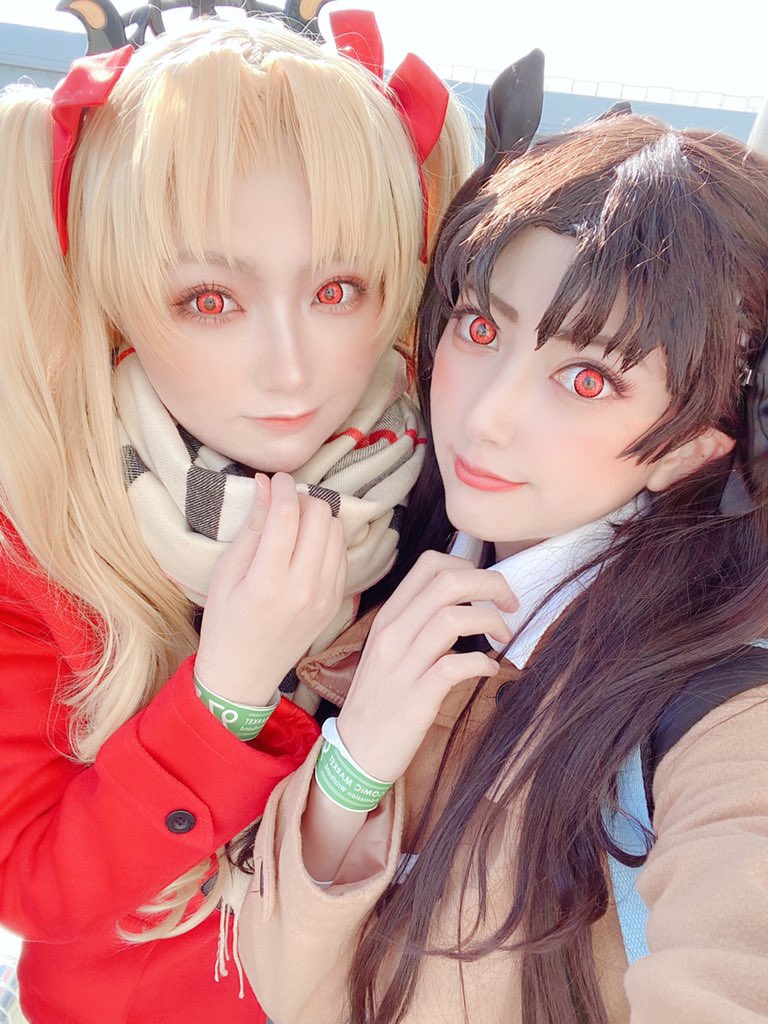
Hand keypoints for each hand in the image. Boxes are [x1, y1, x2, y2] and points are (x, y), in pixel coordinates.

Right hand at [195, 472, 346, 705]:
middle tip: (283, 503)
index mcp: (269, 581)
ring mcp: (325, 596)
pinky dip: (327, 540)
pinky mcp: (336, 602)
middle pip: (320, 516)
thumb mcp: (226, 574)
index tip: (275, 479)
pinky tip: (306, 545)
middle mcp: (304, 588)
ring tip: (295, 523)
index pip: (288, 514)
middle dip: (302, 499)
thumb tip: (265, 485)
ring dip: (318, 517)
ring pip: (337, 531)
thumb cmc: (225, 623)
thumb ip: (251, 528)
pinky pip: (343, 554)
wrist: (245, 674)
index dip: (283, 487)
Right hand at [336, 550, 517, 783]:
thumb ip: (419, 622)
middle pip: (448, 582)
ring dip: (490, 620)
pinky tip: (491, 671)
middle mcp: (393, 633)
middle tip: (510, 603)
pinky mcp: (415, 698)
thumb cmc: (382, 698)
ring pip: (453, 617)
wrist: (355, 751)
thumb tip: (463, 604)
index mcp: (389, 616)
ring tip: (504, 635)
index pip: (430, 564)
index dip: (469, 566)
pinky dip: (482, 663)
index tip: (488, 588)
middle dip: (491, 584)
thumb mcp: (391, 649)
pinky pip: (455, 666)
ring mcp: (402, 665)